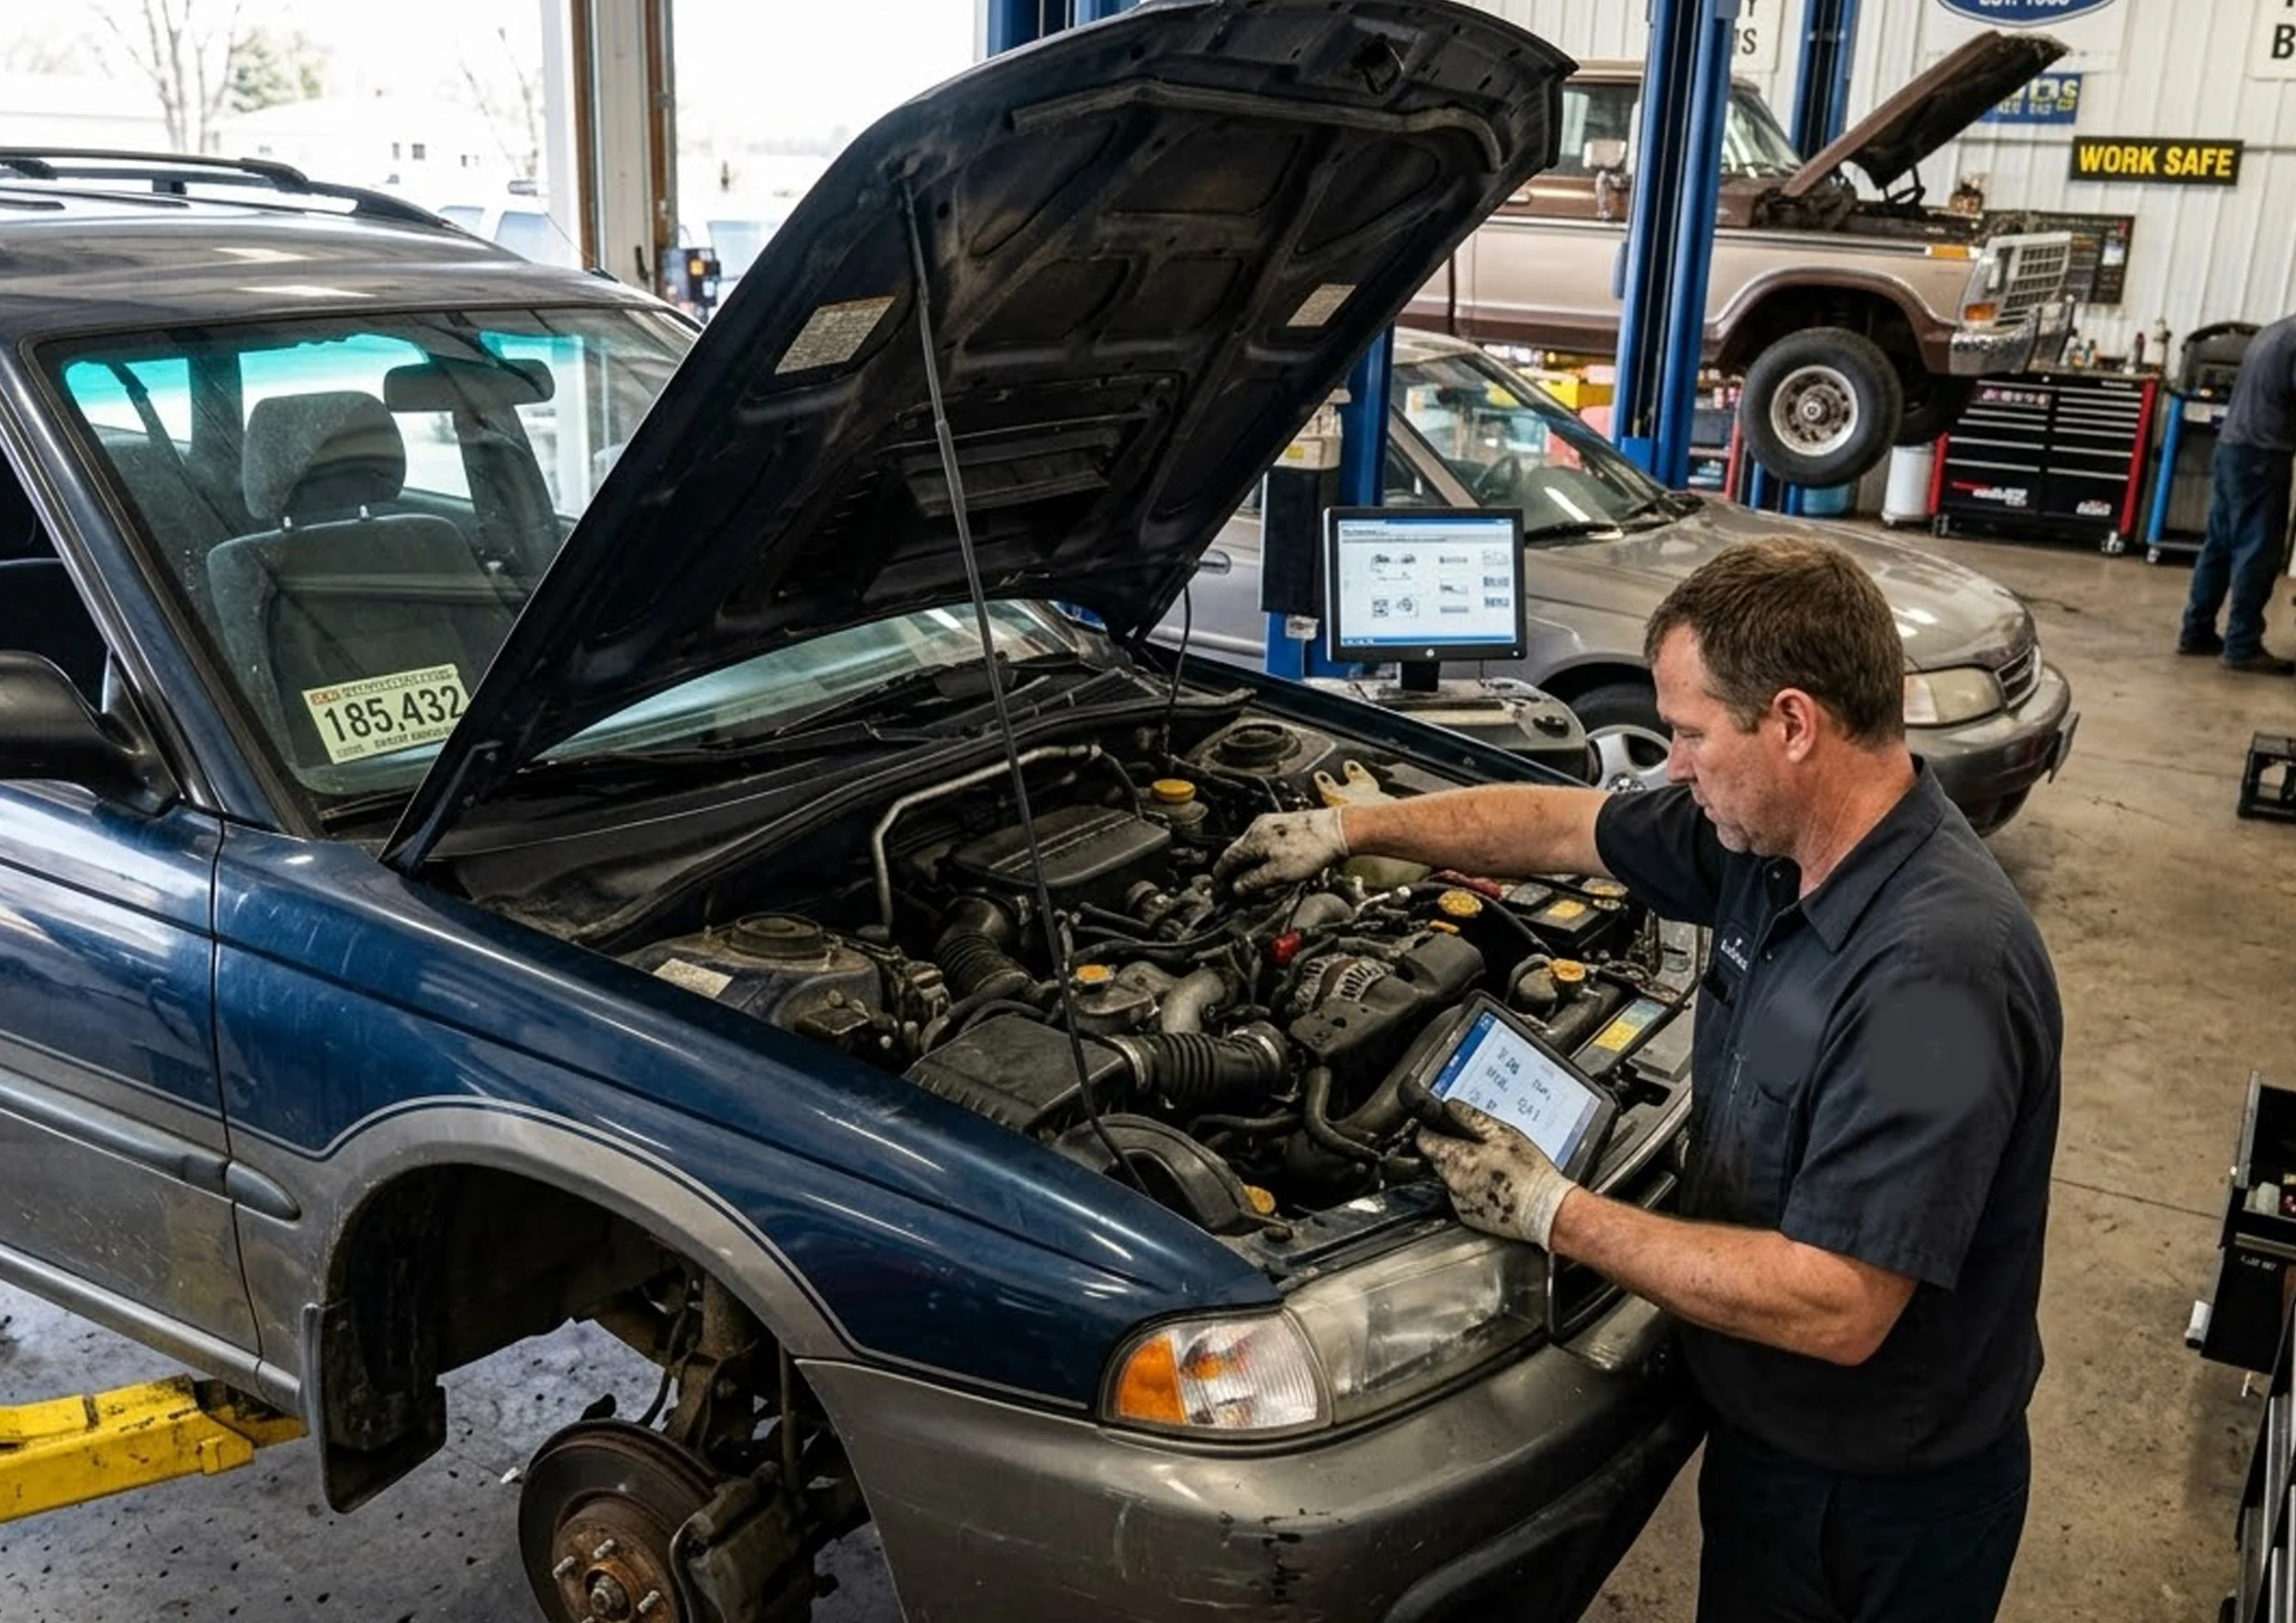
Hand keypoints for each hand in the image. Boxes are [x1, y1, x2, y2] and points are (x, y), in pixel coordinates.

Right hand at [1212, 807, 1348, 896]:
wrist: (1337, 831)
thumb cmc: (1311, 850)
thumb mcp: (1278, 873)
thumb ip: (1254, 881)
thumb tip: (1237, 887)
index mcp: (1253, 838)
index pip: (1228, 857)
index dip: (1221, 873)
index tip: (1217, 881)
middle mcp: (1259, 827)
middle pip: (1239, 850)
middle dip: (1235, 868)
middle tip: (1232, 883)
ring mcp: (1272, 823)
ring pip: (1252, 845)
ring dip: (1249, 861)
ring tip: (1250, 876)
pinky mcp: (1285, 824)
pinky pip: (1265, 841)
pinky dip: (1262, 853)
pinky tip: (1269, 862)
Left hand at [1416, 1104, 1576, 1247]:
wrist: (1546, 1212)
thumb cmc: (1530, 1174)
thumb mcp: (1504, 1134)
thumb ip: (1472, 1118)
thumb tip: (1450, 1107)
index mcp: (1458, 1160)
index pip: (1425, 1141)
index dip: (1431, 1130)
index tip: (1440, 1126)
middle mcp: (1453, 1184)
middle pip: (1437, 1160)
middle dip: (1451, 1150)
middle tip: (1477, 1147)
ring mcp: (1459, 1203)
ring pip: (1450, 1179)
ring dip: (1462, 1171)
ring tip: (1491, 1170)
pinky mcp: (1468, 1217)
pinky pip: (1462, 1197)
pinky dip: (1472, 1190)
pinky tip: (1493, 1187)